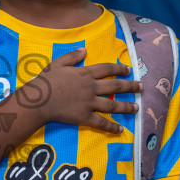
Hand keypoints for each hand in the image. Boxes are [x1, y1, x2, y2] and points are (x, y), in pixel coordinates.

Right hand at [24, 48, 141, 133]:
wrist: (38, 101)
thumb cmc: (45, 81)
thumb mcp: (57, 64)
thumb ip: (72, 56)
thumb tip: (84, 50)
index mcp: (84, 73)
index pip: (107, 68)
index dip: (119, 69)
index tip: (129, 70)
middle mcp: (90, 87)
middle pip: (115, 86)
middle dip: (130, 86)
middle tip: (141, 87)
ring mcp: (89, 103)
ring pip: (112, 104)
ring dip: (126, 106)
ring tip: (136, 108)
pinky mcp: (84, 117)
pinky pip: (101, 123)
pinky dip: (112, 127)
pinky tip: (121, 130)